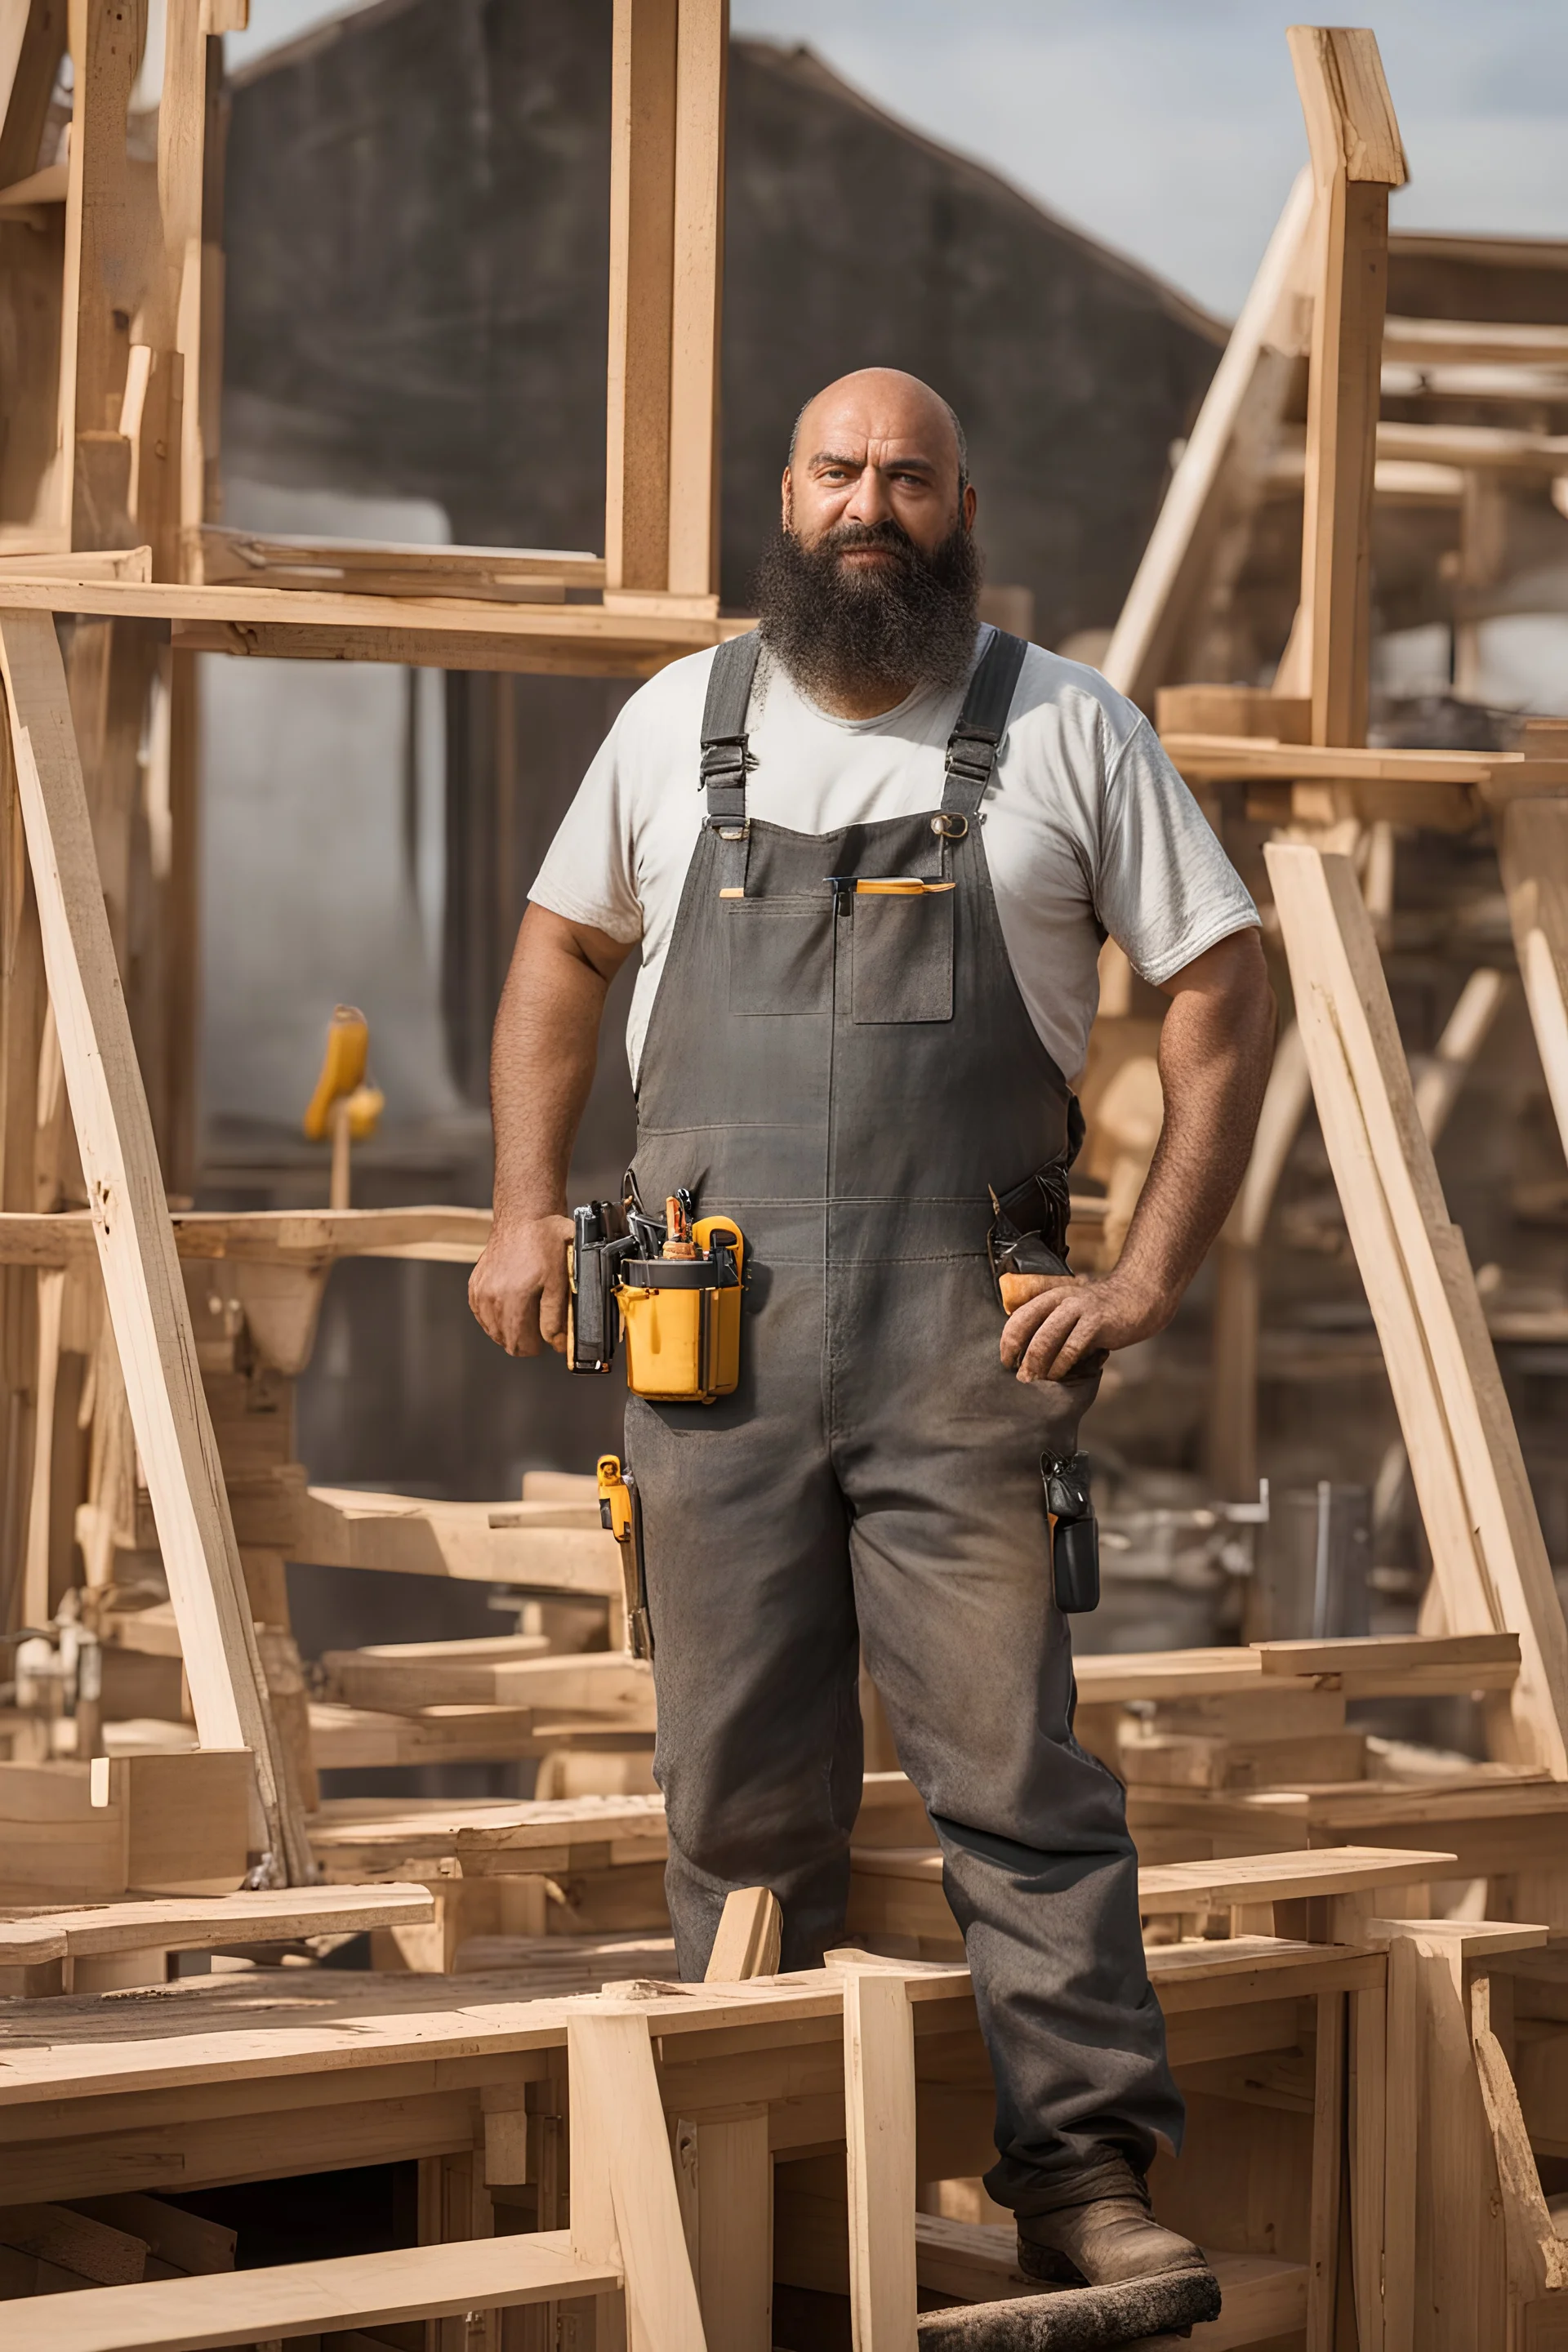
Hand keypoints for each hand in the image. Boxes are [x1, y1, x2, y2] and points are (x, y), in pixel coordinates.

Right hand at [469, 1214, 573, 1356]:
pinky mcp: (474, 1287)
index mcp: (513, 1299)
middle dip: (524, 1338)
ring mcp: (480, 1292)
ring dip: (510, 1327)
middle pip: (505, 1341)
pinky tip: (510, 1302)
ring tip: (526, 1307)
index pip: (520, 1346)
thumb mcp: (560, 1281)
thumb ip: (556, 1317)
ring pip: (493, 1331)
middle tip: (539, 1319)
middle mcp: (492, 1298)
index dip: (538, 1345)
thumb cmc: (545, 1243)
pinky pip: (482, 1315)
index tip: (546, 1335)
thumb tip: (557, 1344)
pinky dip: (496, 1315)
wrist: (524, 1218)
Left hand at [1000, 1268, 1172, 1382]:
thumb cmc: (1101, 1315)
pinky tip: (1058, 1375)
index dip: (1008, 1341)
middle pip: (1027, 1327)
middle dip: (1019, 1355)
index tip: (1006, 1361)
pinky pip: (1071, 1347)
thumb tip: (1028, 1359)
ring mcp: (1079, 1309)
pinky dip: (1061, 1365)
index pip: (1018, 1317)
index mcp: (1050, 1297)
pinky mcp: (1096, 1322)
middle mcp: (1061, 1299)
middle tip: (1020, 1377)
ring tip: (1034, 1380)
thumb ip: (1052, 1329)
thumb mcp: (1071, 1315)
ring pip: (1046, 1338)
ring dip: (1036, 1363)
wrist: (1137, 1299)